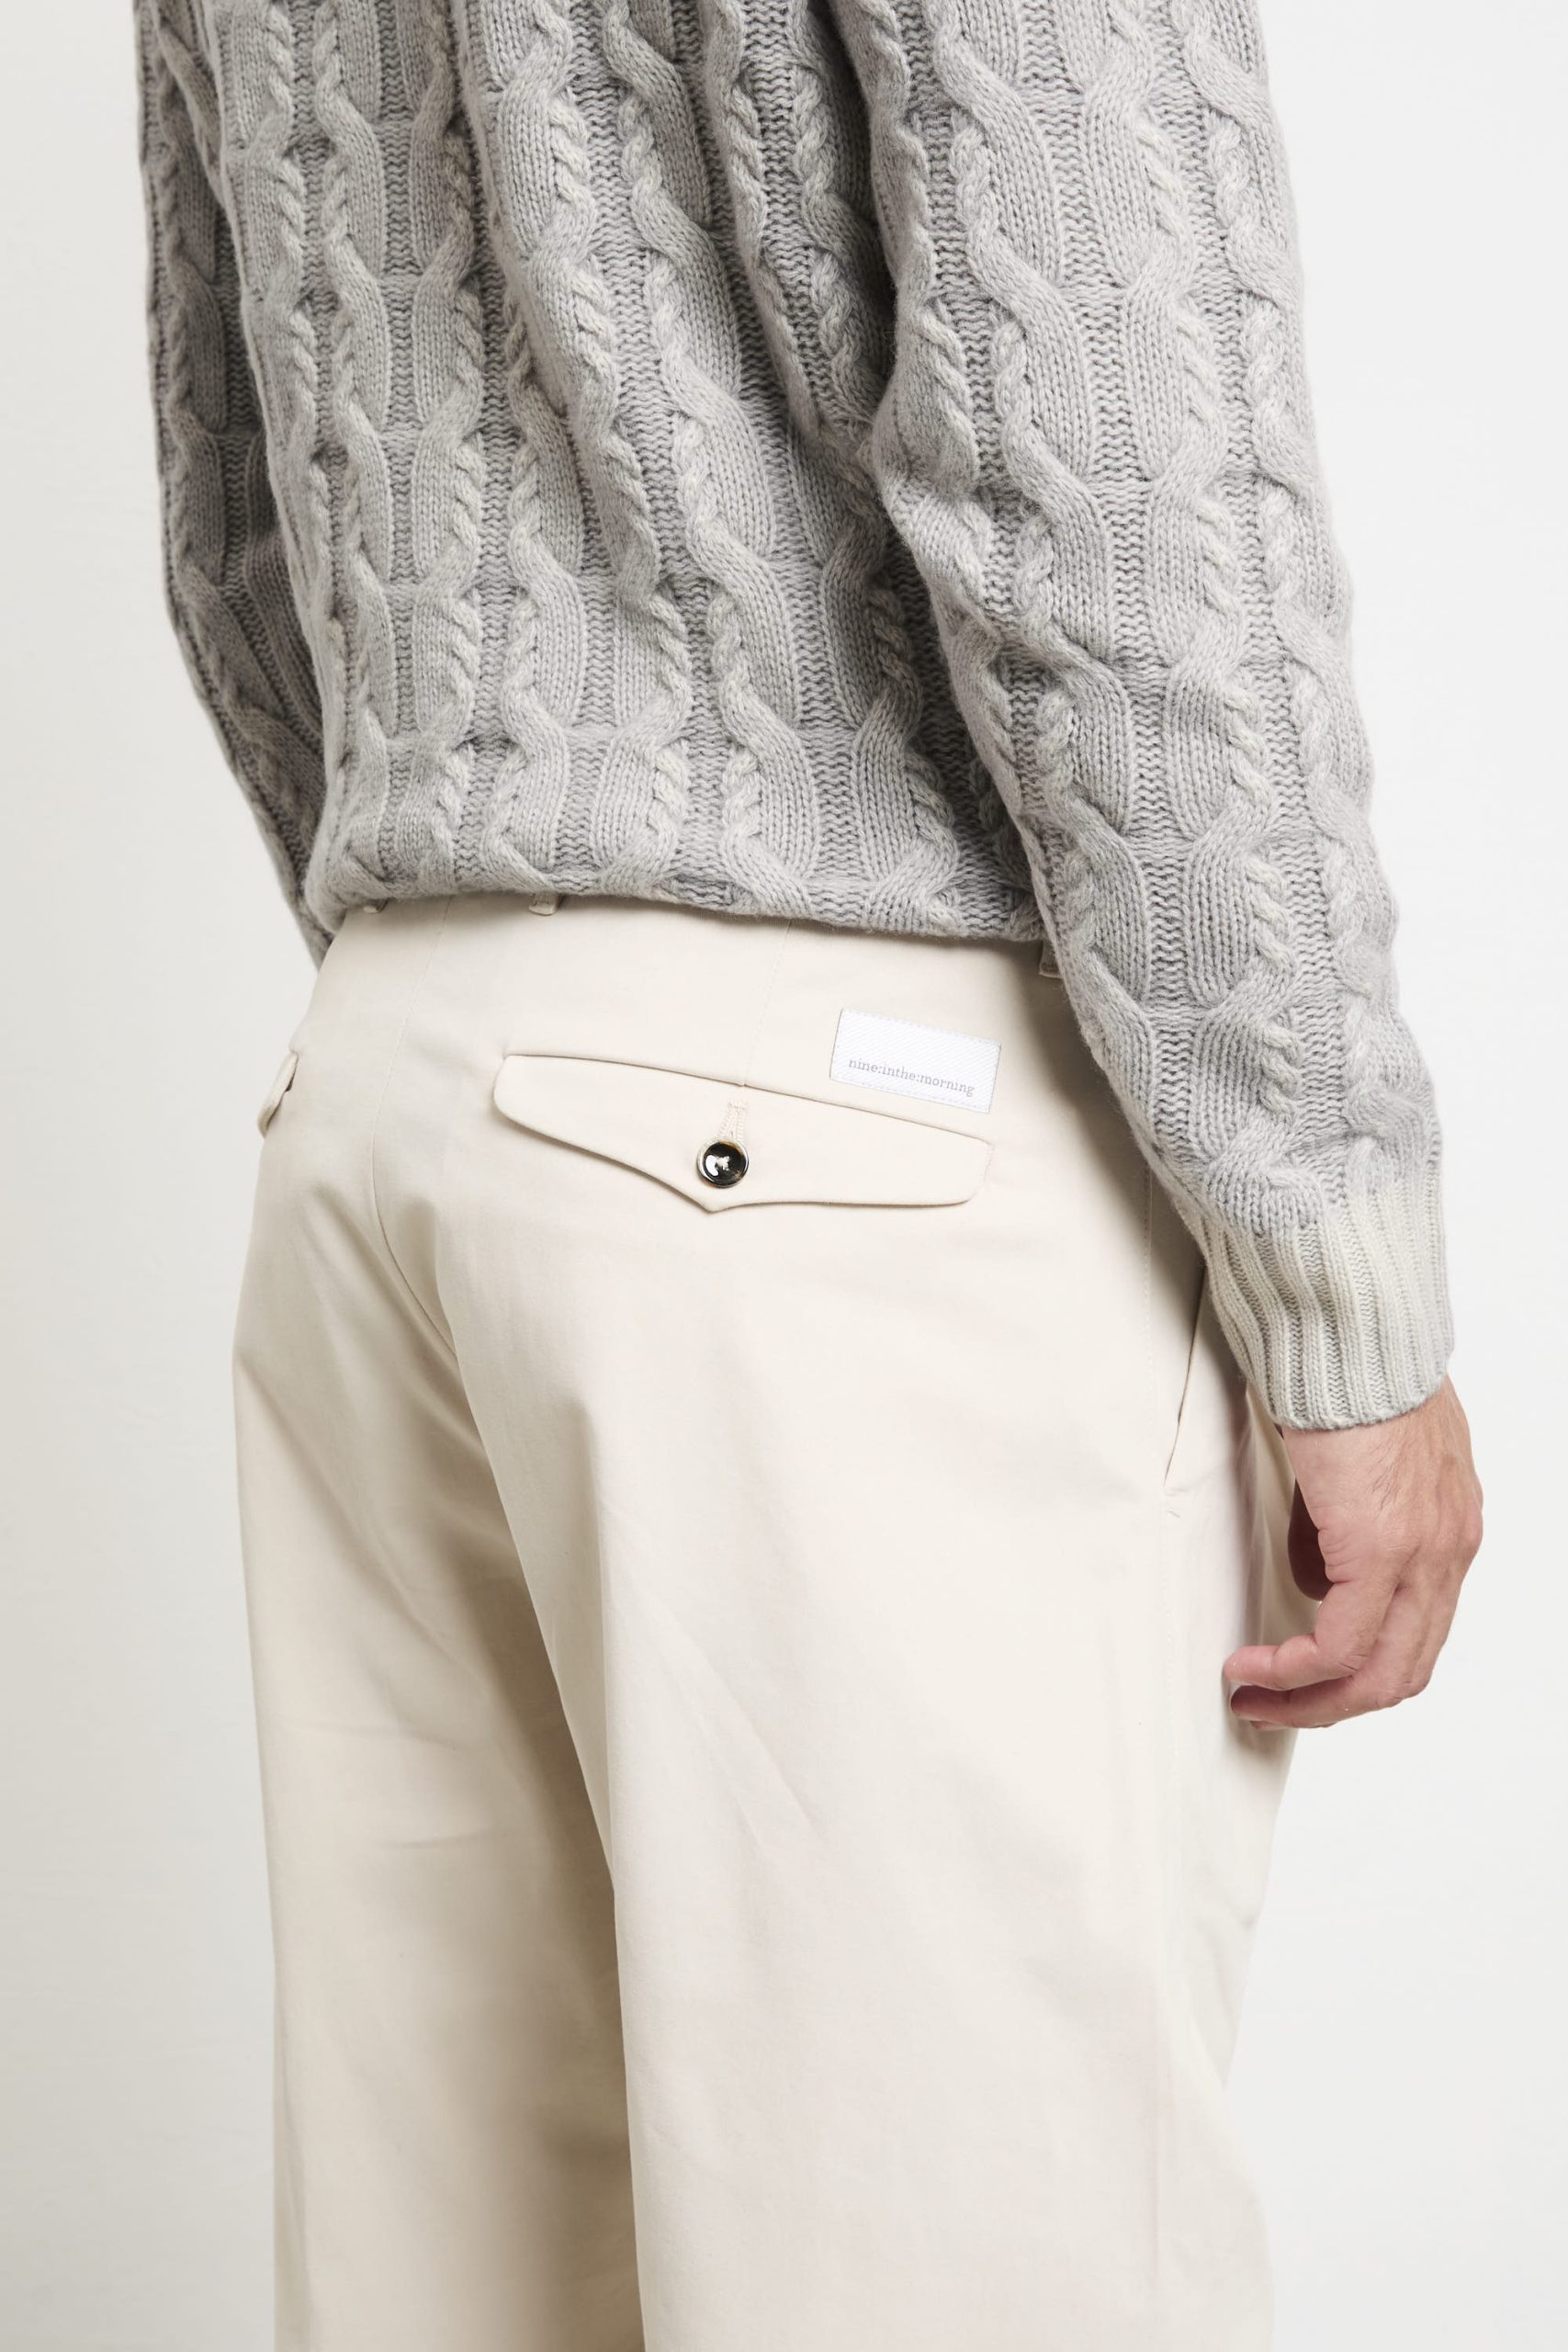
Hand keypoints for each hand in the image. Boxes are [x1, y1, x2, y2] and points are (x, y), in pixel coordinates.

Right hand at [1225, 1378, 1481, 1729]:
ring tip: (1253, 1695)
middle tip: (1272, 1706)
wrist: (1353, 1329)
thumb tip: (1315, 1577)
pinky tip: (1252, 1665)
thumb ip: (1346, 1524)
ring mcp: (1423, 1555)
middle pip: (1404, 1670)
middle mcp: (1451, 1550)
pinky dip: (1292, 1670)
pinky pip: (1337, 1645)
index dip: (1360, 1668)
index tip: (1303, 1674)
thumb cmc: (1349, 1371)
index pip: (1419, 1632)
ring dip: (1309, 1699)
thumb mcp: (1360, 1463)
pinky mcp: (1379, 1550)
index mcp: (1451, 1527)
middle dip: (1331, 1703)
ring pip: (1378, 1672)